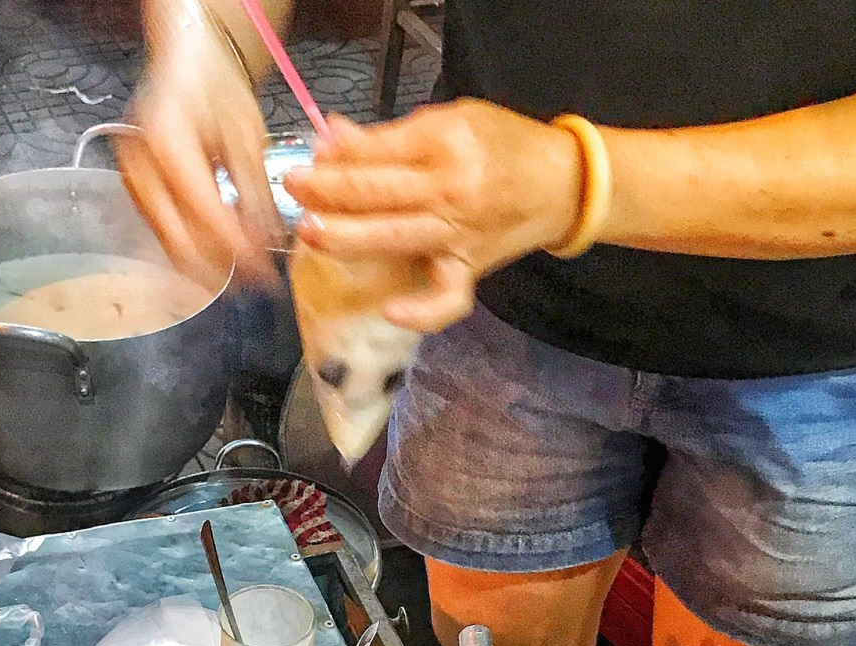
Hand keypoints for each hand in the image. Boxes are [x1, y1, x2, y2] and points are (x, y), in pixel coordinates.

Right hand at [117, 12, 279, 285]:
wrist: (184, 62)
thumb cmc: (218, 89)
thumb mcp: (247, 135)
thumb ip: (255, 193)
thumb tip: (268, 246)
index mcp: (167, 141)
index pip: (203, 211)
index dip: (236, 248)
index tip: (266, 272)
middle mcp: (140, 166)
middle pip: (179, 240)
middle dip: (221, 269)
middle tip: (257, 286)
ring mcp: (132, 182)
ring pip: (169, 244)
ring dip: (207, 268)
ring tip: (243, 280)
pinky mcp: (135, 194)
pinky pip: (163, 234)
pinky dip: (193, 252)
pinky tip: (220, 260)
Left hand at [285, 104, 583, 330]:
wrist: (561, 184)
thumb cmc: (502, 147)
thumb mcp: (450, 123)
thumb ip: (390, 137)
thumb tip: (331, 138)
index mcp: (445, 143)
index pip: (377, 153)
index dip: (334, 158)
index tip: (304, 162)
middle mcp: (450, 189)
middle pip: (377, 193)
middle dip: (327, 191)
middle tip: (293, 190)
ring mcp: (458, 235)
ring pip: (394, 238)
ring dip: (346, 237)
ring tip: (310, 232)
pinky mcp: (468, 271)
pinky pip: (445, 300)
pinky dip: (421, 312)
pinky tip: (390, 311)